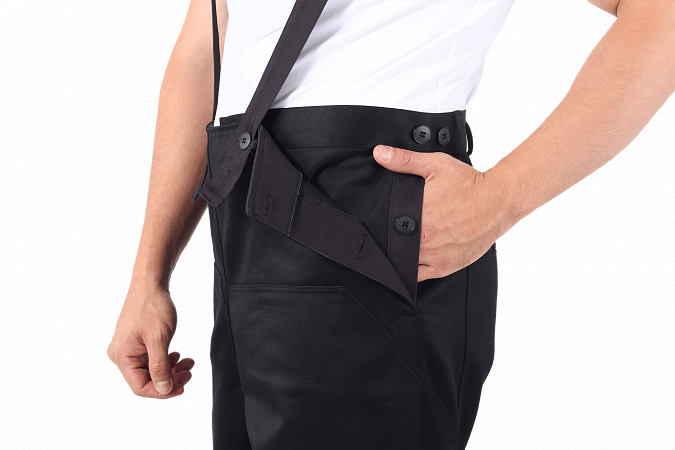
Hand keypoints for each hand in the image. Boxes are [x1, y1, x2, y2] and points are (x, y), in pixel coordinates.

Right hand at [107, 282, 193, 398]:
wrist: (150, 284)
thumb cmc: (152, 306)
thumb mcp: (159, 339)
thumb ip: (160, 367)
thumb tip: (163, 390)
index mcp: (123, 356)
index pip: (140, 387)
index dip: (161, 392)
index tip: (181, 387)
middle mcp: (122, 355)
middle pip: (146, 380)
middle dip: (169, 379)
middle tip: (188, 373)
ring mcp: (129, 349)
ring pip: (151, 370)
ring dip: (171, 370)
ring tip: (187, 363)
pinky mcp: (137, 343)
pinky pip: (151, 359)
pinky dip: (166, 360)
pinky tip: (178, 356)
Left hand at [373, 145, 510, 280]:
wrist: (499, 200)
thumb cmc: (469, 183)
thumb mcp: (435, 164)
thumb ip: (405, 160)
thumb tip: (379, 153)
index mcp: (418, 214)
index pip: (386, 226)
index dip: (377, 227)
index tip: (374, 223)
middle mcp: (425, 238)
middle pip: (393, 246)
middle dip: (388, 241)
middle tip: (384, 236)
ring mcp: (435, 255)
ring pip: (403, 263)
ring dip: (397, 257)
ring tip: (395, 248)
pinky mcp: (445, 267)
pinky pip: (419, 276)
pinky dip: (410, 272)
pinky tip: (407, 263)